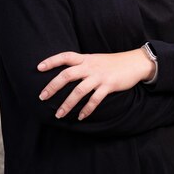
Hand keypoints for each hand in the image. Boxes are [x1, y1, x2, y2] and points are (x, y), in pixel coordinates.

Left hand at [37, 49, 153, 120]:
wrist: (135, 63)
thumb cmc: (113, 63)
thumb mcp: (96, 59)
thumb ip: (82, 65)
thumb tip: (66, 74)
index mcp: (86, 59)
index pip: (65, 56)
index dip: (51, 61)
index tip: (38, 67)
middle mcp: (90, 66)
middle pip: (67, 75)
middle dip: (53, 86)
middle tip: (42, 97)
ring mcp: (99, 76)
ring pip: (79, 91)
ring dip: (67, 104)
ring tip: (58, 115)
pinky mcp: (109, 85)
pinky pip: (95, 99)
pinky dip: (87, 109)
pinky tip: (81, 116)